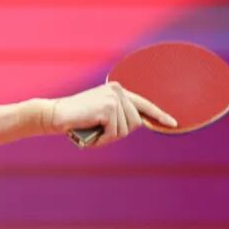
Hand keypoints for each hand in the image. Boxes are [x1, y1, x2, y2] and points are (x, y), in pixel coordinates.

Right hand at [51, 83, 176, 146]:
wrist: (55, 114)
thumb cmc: (76, 118)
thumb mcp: (100, 113)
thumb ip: (118, 114)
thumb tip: (139, 123)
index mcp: (117, 89)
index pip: (144, 103)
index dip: (159, 115)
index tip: (173, 123)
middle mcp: (118, 90)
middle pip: (135, 122)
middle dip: (119, 133)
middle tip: (99, 132)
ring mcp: (113, 99)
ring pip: (125, 130)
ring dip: (109, 136)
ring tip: (93, 131)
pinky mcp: (108, 108)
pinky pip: (115, 133)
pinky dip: (103, 138)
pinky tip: (91, 133)